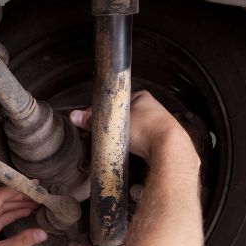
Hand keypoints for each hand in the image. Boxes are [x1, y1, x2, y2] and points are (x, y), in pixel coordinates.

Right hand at [70, 90, 195, 163]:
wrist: (169, 148)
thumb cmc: (148, 129)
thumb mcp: (113, 123)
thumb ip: (92, 120)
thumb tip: (75, 116)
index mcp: (142, 96)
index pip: (117, 100)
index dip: (105, 110)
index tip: (97, 119)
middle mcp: (152, 107)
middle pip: (124, 115)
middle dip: (115, 124)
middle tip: (107, 133)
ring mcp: (157, 124)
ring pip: (133, 129)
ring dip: (125, 136)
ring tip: (118, 142)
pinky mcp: (159, 139)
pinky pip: (141, 140)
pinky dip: (134, 145)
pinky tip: (130, 149)